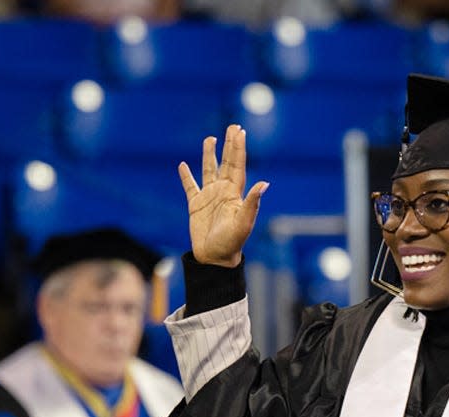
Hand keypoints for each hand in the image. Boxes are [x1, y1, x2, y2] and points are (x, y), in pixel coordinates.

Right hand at [179, 124, 269, 266]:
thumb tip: (265, 184)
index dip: (238, 148)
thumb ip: (252, 203)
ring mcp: (209, 197)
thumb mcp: (243, 223)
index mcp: (235, 194)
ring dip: (209, 154)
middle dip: (229, 145)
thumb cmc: (231, 243)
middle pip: (226, 162)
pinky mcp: (195, 205)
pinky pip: (190, 187)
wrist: (215, 258)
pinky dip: (186, 176)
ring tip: (210, 138)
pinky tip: (183, 165)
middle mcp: (223, 192)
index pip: (238, 165)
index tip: (239, 131)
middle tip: (232, 126)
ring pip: (209, 170)